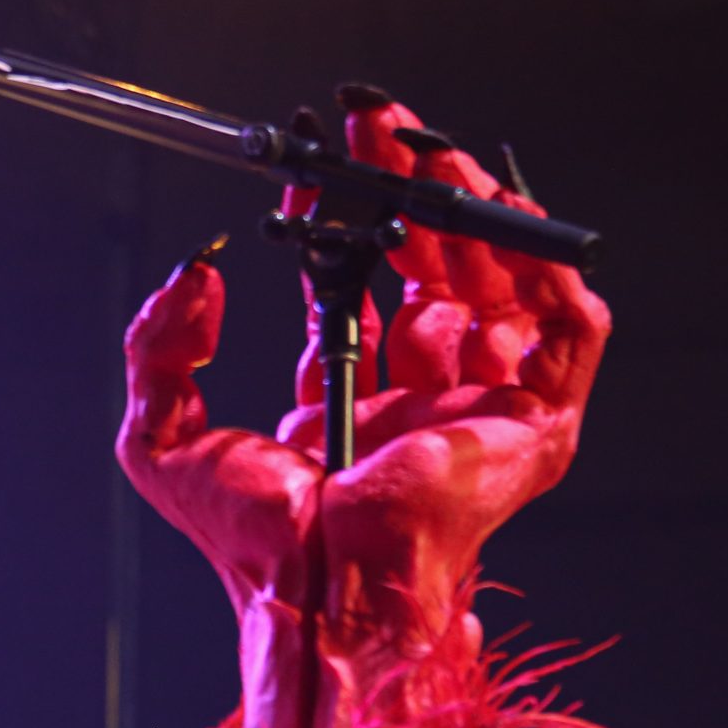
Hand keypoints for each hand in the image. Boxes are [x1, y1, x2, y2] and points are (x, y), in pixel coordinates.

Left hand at [117, 91, 609, 727]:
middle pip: (435, 277)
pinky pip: (569, 335)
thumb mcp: (161, 437)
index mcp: (344, 415)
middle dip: (412, 197)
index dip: (341, 228)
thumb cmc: (250, 547)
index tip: (319, 166)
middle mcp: (418, 411)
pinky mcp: (534, 431)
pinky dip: (552, 273)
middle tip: (385, 134)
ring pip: (503, 290)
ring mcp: (480, 419)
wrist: (313, 593)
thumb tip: (194, 276)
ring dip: (474, 216)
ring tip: (434, 159)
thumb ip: (158, 350)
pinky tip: (509, 222)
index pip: (358, 297)